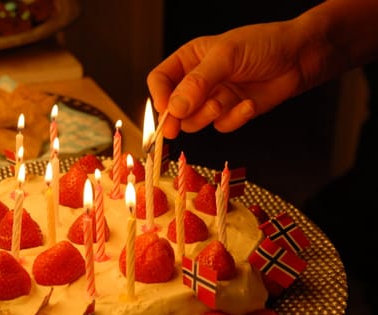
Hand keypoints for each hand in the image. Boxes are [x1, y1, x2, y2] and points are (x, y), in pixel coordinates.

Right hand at [147, 20, 311, 138]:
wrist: (299, 57)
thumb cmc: (263, 44)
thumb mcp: (226, 57)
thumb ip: (197, 83)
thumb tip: (174, 109)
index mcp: (189, 59)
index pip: (160, 80)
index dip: (159, 96)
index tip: (166, 109)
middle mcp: (197, 81)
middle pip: (172, 107)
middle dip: (180, 114)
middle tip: (182, 121)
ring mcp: (213, 98)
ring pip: (194, 121)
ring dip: (207, 116)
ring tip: (223, 103)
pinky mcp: (231, 112)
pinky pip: (221, 126)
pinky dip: (234, 119)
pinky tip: (248, 104)